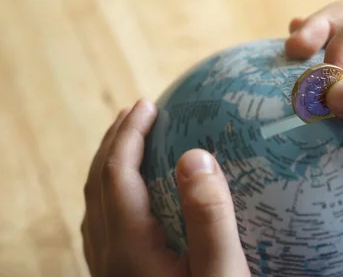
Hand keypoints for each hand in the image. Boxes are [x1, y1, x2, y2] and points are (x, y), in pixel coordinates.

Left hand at [81, 99, 249, 276]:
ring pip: (97, 205)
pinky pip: (103, 225)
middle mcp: (109, 257)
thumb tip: (195, 156)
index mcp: (129, 248)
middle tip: (135, 112)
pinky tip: (133, 196)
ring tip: (130, 143)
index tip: (148, 105)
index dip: (130, 134)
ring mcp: (109, 271)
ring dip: (110, 166)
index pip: (117, 175)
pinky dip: (113, 193)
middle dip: (116, 142)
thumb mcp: (221, 272)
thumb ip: (209, 218)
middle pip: (99, 185)